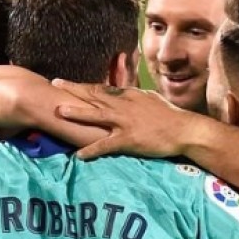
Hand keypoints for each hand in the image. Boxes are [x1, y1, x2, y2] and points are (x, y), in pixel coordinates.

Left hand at [52, 81, 200, 158]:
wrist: (184, 130)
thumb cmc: (169, 115)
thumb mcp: (151, 98)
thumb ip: (135, 94)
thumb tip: (127, 90)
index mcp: (129, 95)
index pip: (102, 88)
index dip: (84, 85)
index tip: (69, 82)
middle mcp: (123, 106)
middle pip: (94, 95)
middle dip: (73, 89)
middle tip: (55, 83)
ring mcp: (125, 122)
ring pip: (96, 115)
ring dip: (77, 113)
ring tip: (59, 112)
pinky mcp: (128, 139)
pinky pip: (105, 145)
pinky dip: (91, 150)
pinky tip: (79, 155)